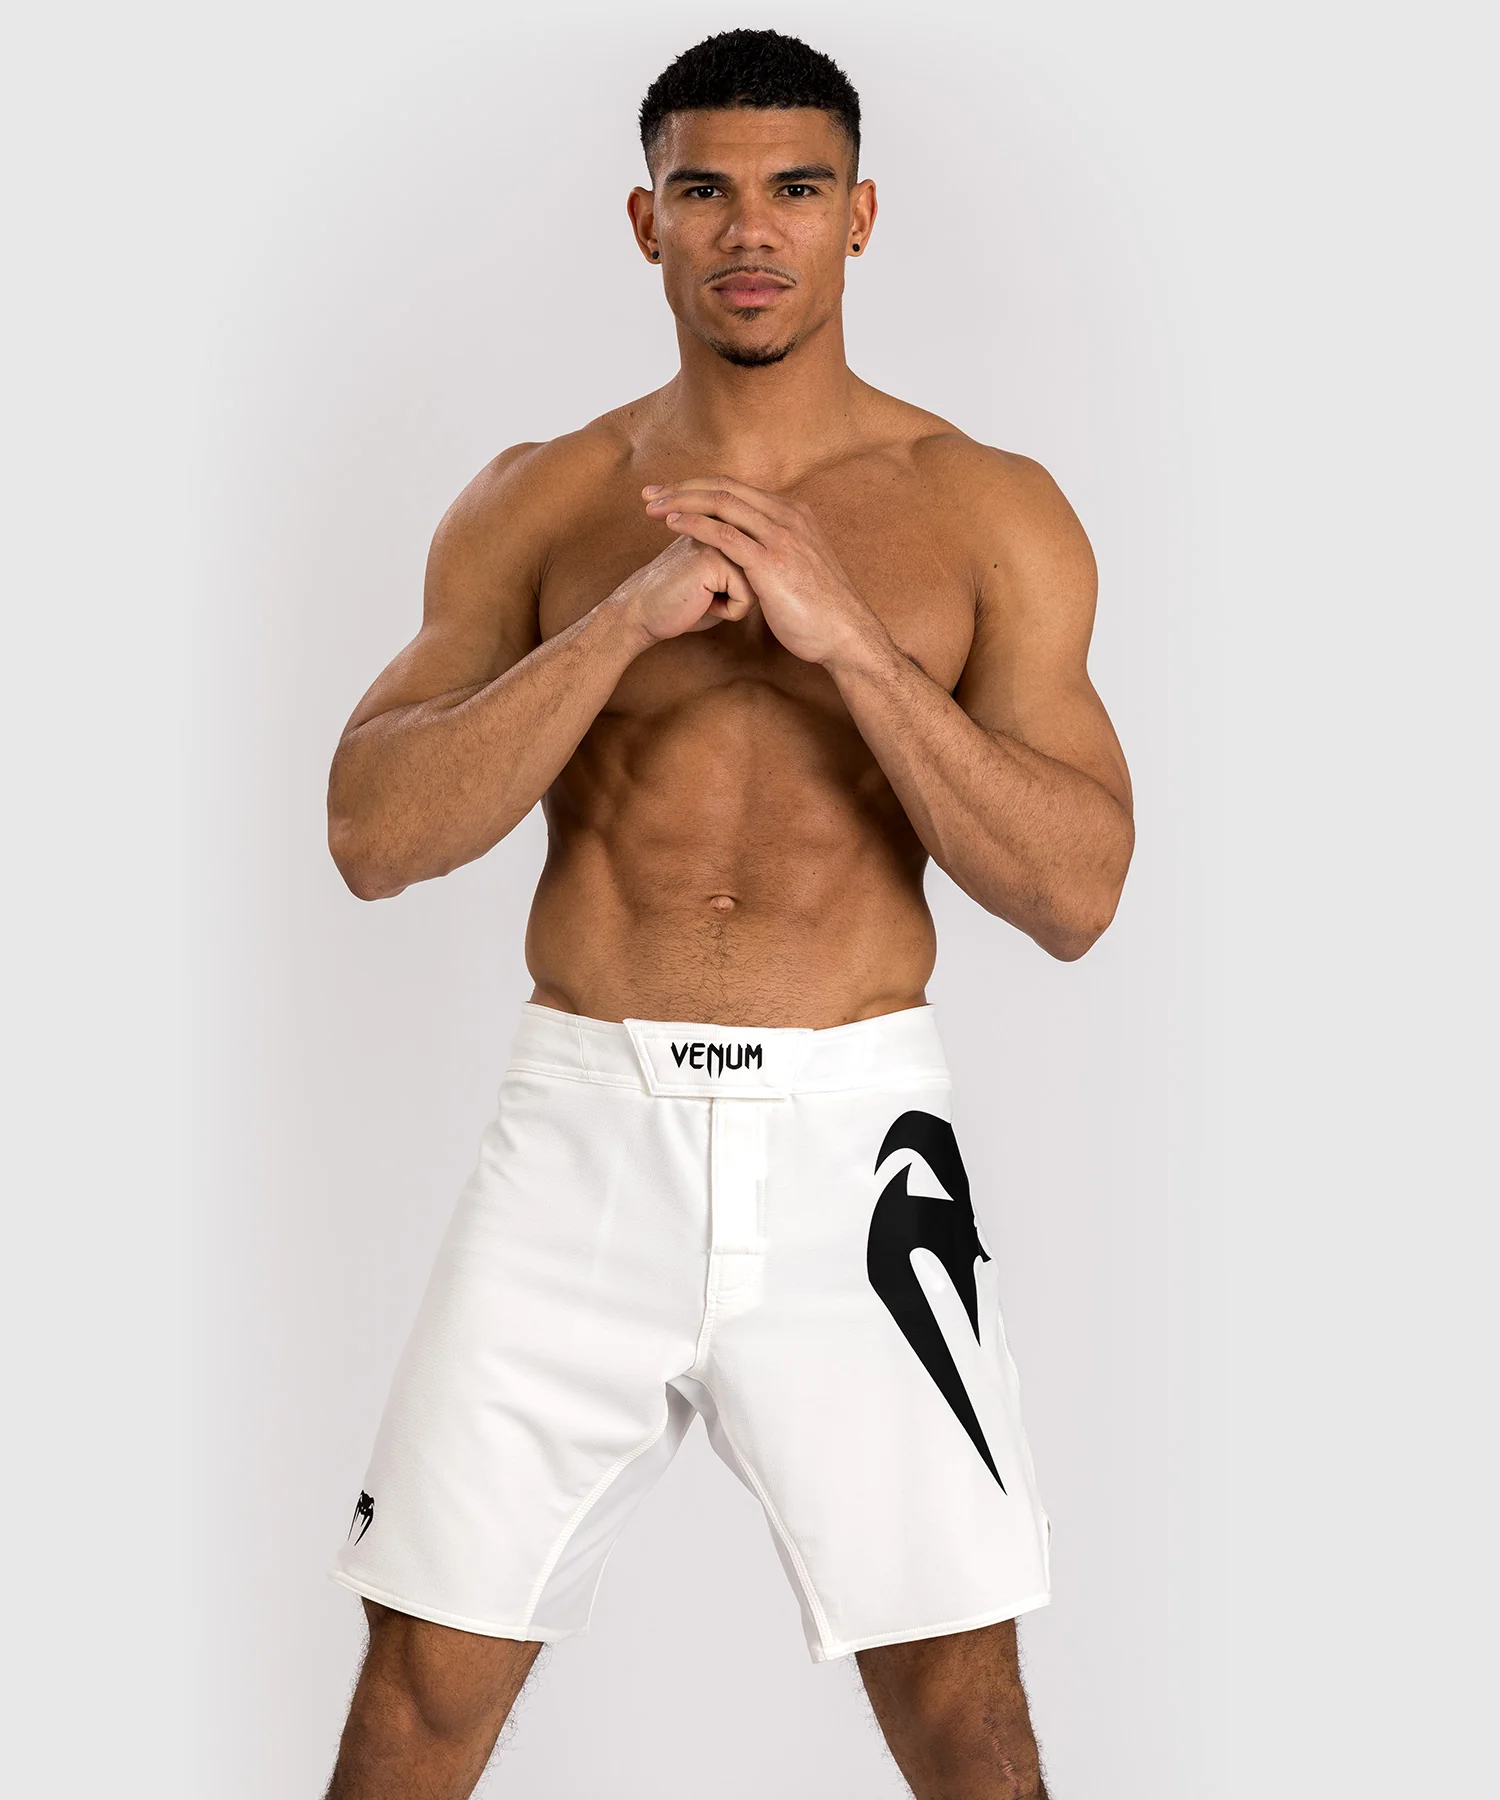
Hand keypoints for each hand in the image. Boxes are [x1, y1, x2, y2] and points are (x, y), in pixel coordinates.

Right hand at [610, 531, 758, 644]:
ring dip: (735, 602)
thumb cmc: (684, 602)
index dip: (745, 587)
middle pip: (766, 571)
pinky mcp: (715, 558)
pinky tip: (702, 603)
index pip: (764, 561)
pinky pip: (747, 596)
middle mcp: (726, 525)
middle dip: (742, 596)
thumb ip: (746, 567)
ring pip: (759, 583)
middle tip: (707, 597)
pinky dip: (728, 610)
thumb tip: (776, 570)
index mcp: (729, 525)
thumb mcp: (722, 580)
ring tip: (704, 597)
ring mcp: (720, 537)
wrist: (644, 613)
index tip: (718, 592)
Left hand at [642, 477, 882, 665]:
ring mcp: (780, 537)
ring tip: (651, 508)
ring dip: (681, 502)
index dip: (698, 487)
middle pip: (724, 488)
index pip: (737, 488)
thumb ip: (776, 551)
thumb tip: (750, 553)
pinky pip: (725, 534)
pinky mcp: (771, 562)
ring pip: (722, 504)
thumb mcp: (799, 567)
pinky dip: (695, 525)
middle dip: (682, 488)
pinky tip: (672, 525)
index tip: (669, 493)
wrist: (845, 634)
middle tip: (649, 494)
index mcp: (792, 514)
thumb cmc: (820, 610)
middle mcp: (787, 517)